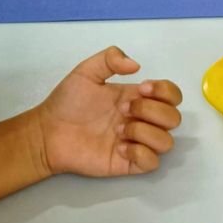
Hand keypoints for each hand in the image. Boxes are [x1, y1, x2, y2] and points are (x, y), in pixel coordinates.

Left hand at [34, 46, 182, 177]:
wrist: (48, 131)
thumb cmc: (67, 102)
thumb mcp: (86, 71)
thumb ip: (110, 58)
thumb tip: (137, 65)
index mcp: (138, 98)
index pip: (172, 95)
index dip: (165, 91)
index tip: (142, 88)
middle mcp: (142, 120)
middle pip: (174, 118)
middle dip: (151, 111)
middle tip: (122, 110)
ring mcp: (138, 143)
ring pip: (167, 142)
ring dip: (144, 132)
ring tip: (118, 131)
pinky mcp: (129, 164)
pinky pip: (152, 162)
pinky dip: (139, 153)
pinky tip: (118, 148)